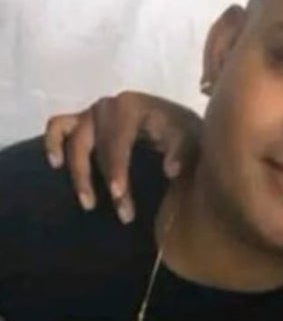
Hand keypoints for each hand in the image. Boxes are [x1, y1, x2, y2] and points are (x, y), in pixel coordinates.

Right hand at [44, 92, 202, 223]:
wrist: (179, 124)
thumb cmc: (184, 133)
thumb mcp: (190, 139)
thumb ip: (181, 152)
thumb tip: (170, 170)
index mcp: (132, 106)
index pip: (117, 140)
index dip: (116, 168)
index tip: (118, 195)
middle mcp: (108, 106)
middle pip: (96, 146)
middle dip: (106, 182)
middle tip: (124, 215)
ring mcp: (92, 113)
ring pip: (74, 140)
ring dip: (79, 173)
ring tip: (88, 204)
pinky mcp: (84, 121)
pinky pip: (59, 126)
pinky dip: (53, 142)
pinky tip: (55, 164)